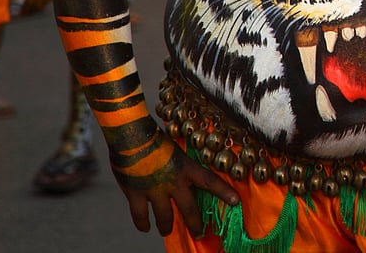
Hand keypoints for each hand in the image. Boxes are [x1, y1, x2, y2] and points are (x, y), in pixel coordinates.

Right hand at [113, 133, 239, 236]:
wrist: (130, 133)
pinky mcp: (136, 193)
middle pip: (189, 209)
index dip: (224, 192)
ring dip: (166, 226)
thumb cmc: (152, 136)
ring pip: (165, 217)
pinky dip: (142, 224)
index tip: (236, 201)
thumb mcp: (174, 148)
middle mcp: (173, 181)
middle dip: (195, 223)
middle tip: (199, 233)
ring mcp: (154, 189)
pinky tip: (145, 227)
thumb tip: (184, 171)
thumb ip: (178, 163)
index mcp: (186, 167)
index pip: (210, 181)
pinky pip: (140, 215)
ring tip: (166, 231)